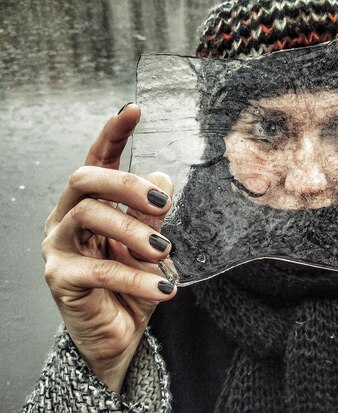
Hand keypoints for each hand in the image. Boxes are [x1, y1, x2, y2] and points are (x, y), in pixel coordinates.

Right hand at [42, 104, 176, 392]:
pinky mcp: (60, 278)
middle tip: (161, 205)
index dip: (114, 132)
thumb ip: (152, 213)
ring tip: (164, 252)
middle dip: (125, 184)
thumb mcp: (151, 244)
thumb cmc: (132, 285)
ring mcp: (58, 246)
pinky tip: (165, 287)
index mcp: (91, 203)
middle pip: (86, 179)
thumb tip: (161, 177)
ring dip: (134, 231)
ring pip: (90, 215)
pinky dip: (136, 276)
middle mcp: (68, 217)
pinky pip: (98, 268)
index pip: (98, 159)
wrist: (119, 334)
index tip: (134, 108)